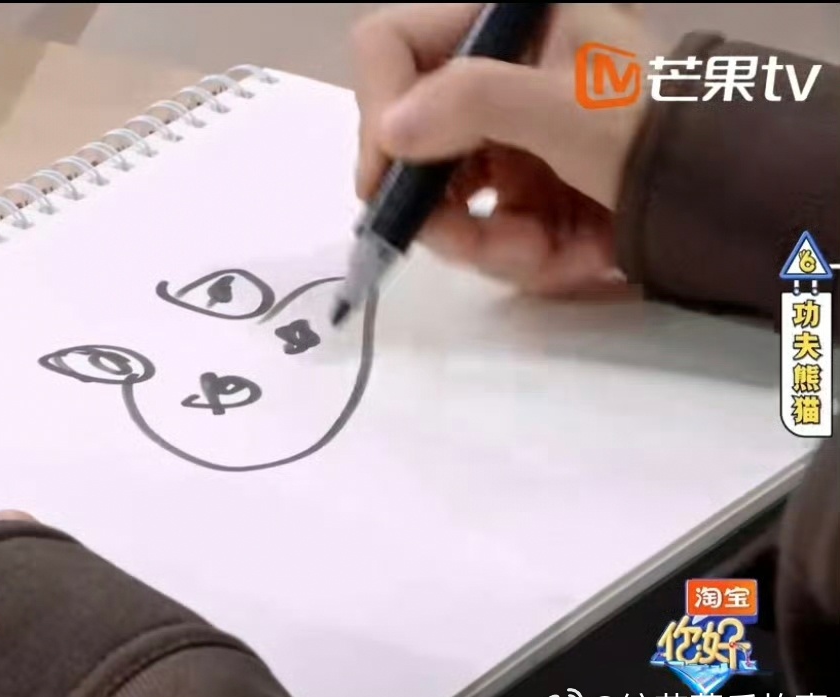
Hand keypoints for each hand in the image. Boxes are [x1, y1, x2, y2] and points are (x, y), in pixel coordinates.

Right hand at [352, 3, 653, 296]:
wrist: (733, 195)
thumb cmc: (656, 129)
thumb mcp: (569, 106)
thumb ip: (474, 101)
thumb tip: (390, 132)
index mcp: (503, 21)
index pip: (392, 46)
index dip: (378, 109)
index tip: (388, 180)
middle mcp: (493, 74)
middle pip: (408, 138)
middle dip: (440, 205)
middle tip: (467, 243)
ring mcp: (505, 135)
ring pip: (441, 199)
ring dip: (485, 243)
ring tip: (544, 256)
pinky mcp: (522, 187)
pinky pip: (481, 229)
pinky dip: (517, 257)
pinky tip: (570, 258)